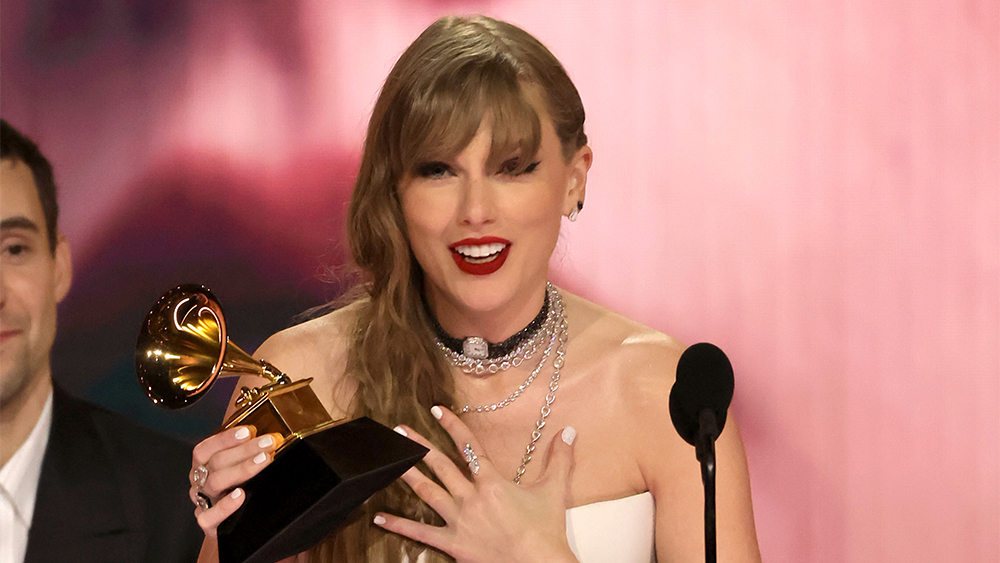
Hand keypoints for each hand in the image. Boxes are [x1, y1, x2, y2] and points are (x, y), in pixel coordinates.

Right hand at [188, 425, 282, 537]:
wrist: (239, 526)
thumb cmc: (240, 488)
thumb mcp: (238, 467)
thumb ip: (245, 450)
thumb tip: (267, 432)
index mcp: (202, 466)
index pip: (205, 449)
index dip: (225, 438)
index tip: (248, 431)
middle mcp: (199, 483)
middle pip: (216, 463)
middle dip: (245, 450)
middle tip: (269, 442)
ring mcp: (203, 503)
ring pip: (215, 483)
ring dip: (242, 469)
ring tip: (263, 460)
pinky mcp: (208, 524)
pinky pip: (210, 516)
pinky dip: (225, 505)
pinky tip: (240, 495)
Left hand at [373, 406, 579, 562]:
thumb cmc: (545, 530)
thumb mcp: (554, 490)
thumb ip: (559, 459)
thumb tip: (568, 432)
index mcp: (493, 483)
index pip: (469, 447)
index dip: (452, 426)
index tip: (435, 410)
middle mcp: (471, 498)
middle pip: (440, 466)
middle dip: (419, 446)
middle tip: (399, 431)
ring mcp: (459, 521)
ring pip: (427, 493)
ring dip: (408, 475)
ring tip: (390, 461)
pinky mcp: (453, 543)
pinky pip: (421, 533)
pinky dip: (399, 525)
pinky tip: (380, 517)